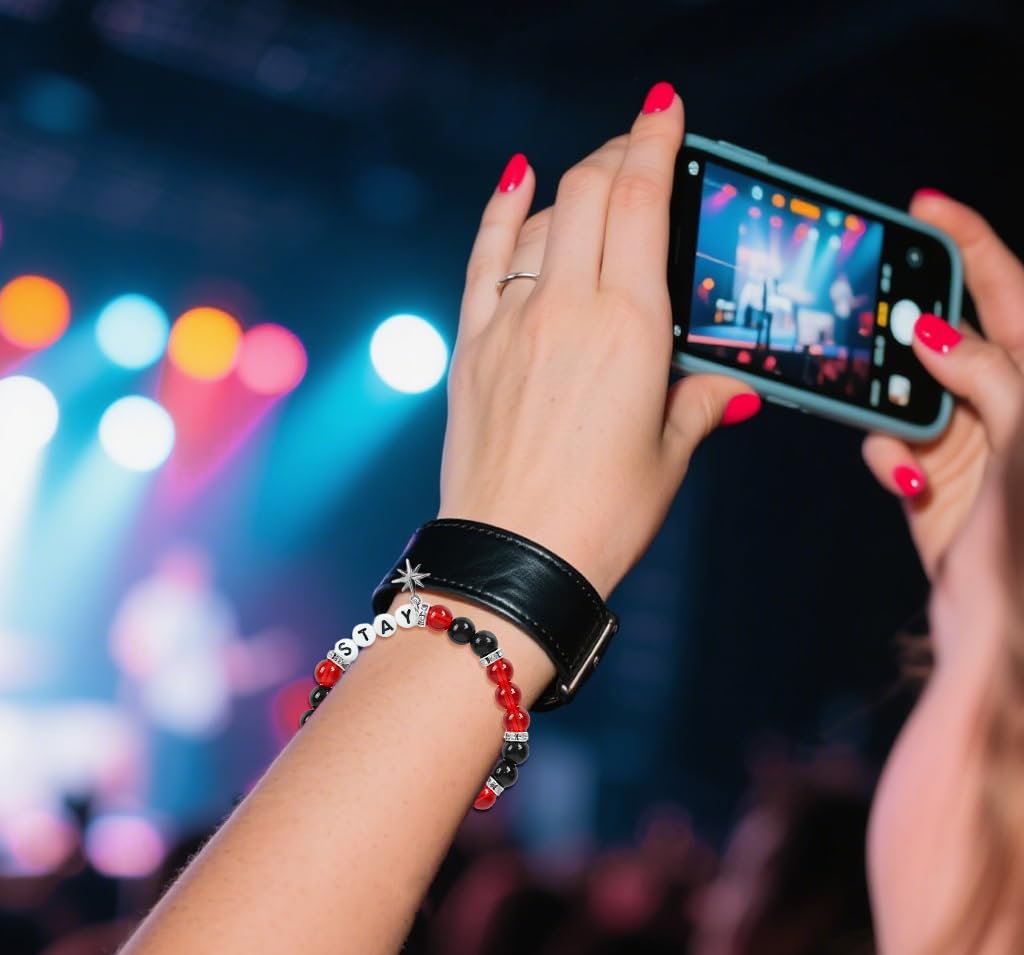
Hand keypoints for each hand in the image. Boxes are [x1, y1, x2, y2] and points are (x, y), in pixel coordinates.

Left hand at [438, 83, 759, 598]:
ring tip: (596, 182)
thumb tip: (730, 388)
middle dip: (617, 154)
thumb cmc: (598, 517)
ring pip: (540, 220)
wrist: (513, 558)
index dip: (654, 143)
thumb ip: (699, 404)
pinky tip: (514, 180)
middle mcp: (566, 311)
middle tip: (640, 146)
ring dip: (571, 186)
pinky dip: (501, 213)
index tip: (666, 112)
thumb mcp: (667, 457)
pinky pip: (484, 259)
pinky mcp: (473, 347)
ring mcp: (510, 325)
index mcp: (629, 330)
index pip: (641, 202)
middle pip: (589, 193)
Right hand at [862, 192, 1023, 577]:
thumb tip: (930, 328)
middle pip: (944, 333)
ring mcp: (961, 438)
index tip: (924, 206)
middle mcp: (1000, 400)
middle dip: (904, 324)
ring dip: (886, 402)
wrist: (1000, 624)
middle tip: (869, 310)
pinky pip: (884, 441)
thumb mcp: (1023, 437)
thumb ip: (986, 371)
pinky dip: (883, 454)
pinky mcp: (923, 474)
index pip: (1006, 290)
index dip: (968, 242)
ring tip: (894, 424)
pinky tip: (902, 478)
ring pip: (901, 389)